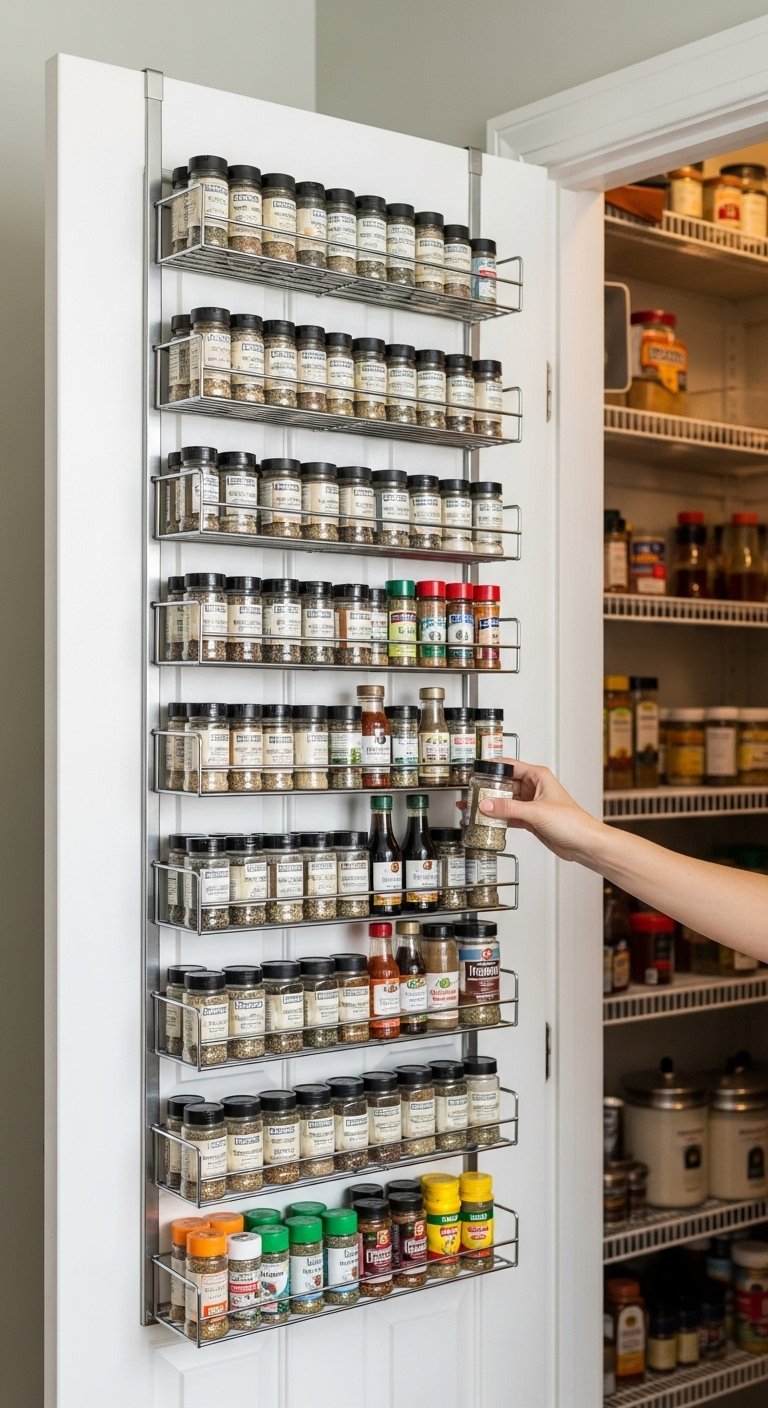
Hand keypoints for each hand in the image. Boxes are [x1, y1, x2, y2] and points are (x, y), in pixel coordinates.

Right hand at [478, 760, 602, 863]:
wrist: (583, 843)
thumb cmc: (573, 822)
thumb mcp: (536, 812)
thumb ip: (509, 808)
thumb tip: (487, 804)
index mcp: (538, 776)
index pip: (510, 766)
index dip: (493, 768)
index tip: (477, 771)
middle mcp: (534, 788)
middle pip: (505, 785)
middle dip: (489, 790)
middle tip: (472, 794)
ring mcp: (531, 804)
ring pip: (506, 802)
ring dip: (493, 806)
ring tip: (476, 808)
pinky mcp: (530, 819)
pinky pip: (510, 815)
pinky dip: (499, 819)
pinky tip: (489, 821)